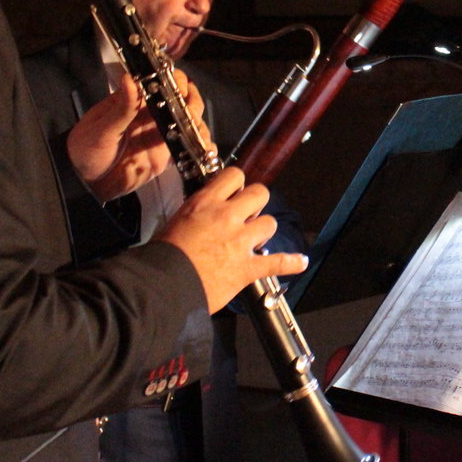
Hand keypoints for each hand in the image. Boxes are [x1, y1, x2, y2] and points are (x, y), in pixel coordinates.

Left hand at [67, 70, 209, 201]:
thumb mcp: (101, 129)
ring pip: (191, 123)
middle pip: (184, 100)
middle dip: (193, 104)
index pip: (163, 82)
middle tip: (190, 115)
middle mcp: (153, 115)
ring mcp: (162, 135)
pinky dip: (202, 148)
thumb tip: (129, 78)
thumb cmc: (86, 151)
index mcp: (136, 102)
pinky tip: (206, 151)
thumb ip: (120, 107)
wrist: (86, 185)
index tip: (180, 91)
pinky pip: (190, 148)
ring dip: (200, 126)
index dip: (176, 82)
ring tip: (199, 135)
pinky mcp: (167, 155)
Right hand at [154, 167, 307, 312]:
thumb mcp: (176, 221)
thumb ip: (198, 213)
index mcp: (205, 203)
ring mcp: (240, 242)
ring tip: (255, 240)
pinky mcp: (247, 267)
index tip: (236, 192)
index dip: (238, 184)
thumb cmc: (162, 257)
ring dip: (263, 230)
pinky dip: (290, 263)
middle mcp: (226, 217)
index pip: (234, 176)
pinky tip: (299, 262)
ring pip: (270, 222)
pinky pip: (277, 261)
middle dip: (256, 203)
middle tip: (246, 215)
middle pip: (259, 194)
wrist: (162, 286)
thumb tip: (208, 213)